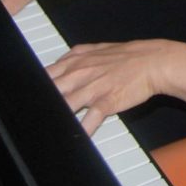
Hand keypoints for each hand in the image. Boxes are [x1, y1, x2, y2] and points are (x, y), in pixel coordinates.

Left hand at [47, 39, 176, 135]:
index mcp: (77, 60)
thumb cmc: (128, 56)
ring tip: (53, 126)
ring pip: (67, 104)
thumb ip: (77, 55)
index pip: (47, 74)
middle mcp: (81, 73)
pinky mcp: (106, 101)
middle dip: (43, 102)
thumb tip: (61, 61)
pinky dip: (82, 129)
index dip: (37, 86)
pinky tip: (78, 137)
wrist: (154, 61)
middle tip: (35, 116)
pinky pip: (90, 118)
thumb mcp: (99, 48)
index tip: (31, 97)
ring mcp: (93, 87)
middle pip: (52, 90)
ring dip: (60, 114)